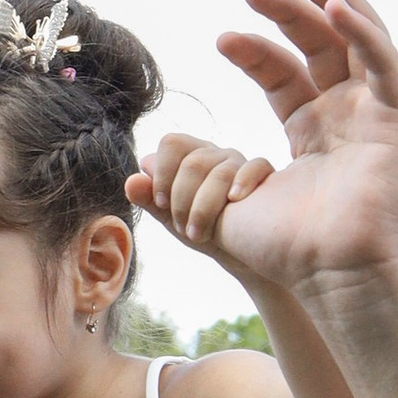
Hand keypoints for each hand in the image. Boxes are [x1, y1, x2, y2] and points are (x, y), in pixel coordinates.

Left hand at [130, 132, 282, 266]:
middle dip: (182, 199)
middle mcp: (214, 154)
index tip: (161, 203)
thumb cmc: (204, 230)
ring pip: (219, 170)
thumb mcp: (172, 218)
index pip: (172, 143)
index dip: (162, 173)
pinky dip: (243, 182)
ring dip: (205, 207)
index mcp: (190, 158)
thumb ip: (150, 200)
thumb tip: (131, 180)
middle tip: (182, 228)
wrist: (240, 254)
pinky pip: (256, 165)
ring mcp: (240, 163)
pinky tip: (234, 200)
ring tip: (198, 235)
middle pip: (193, 161)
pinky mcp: (265, 175)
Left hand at [199, 0, 397, 294]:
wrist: (335, 276)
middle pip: (318, 47)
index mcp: (312, 133)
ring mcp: (376, 115)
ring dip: (329, 2)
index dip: (255, 50)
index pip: (284, 74)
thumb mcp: (222, 209)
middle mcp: (346, 117)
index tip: (222, 39)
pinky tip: (333, 4)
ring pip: (356, 40)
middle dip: (285, 13)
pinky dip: (363, 28)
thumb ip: (178, 188)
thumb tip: (134, 171)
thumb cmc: (288, 252)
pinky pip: (384, 61)